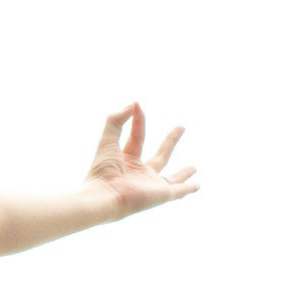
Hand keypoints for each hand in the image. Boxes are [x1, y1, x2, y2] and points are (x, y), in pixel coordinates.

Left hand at [83, 102, 196, 218]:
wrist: (105, 196)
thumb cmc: (102, 170)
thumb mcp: (107, 139)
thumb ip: (116, 120)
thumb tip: (134, 104)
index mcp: (126, 161)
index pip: (137, 137)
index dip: (138, 120)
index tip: (137, 104)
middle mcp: (140, 173)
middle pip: (160, 155)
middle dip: (171, 141)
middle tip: (181, 126)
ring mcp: (152, 184)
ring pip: (171, 178)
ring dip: (183, 173)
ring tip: (194, 168)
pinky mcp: (162, 194)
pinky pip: (179, 191)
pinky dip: (189, 188)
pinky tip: (197, 186)